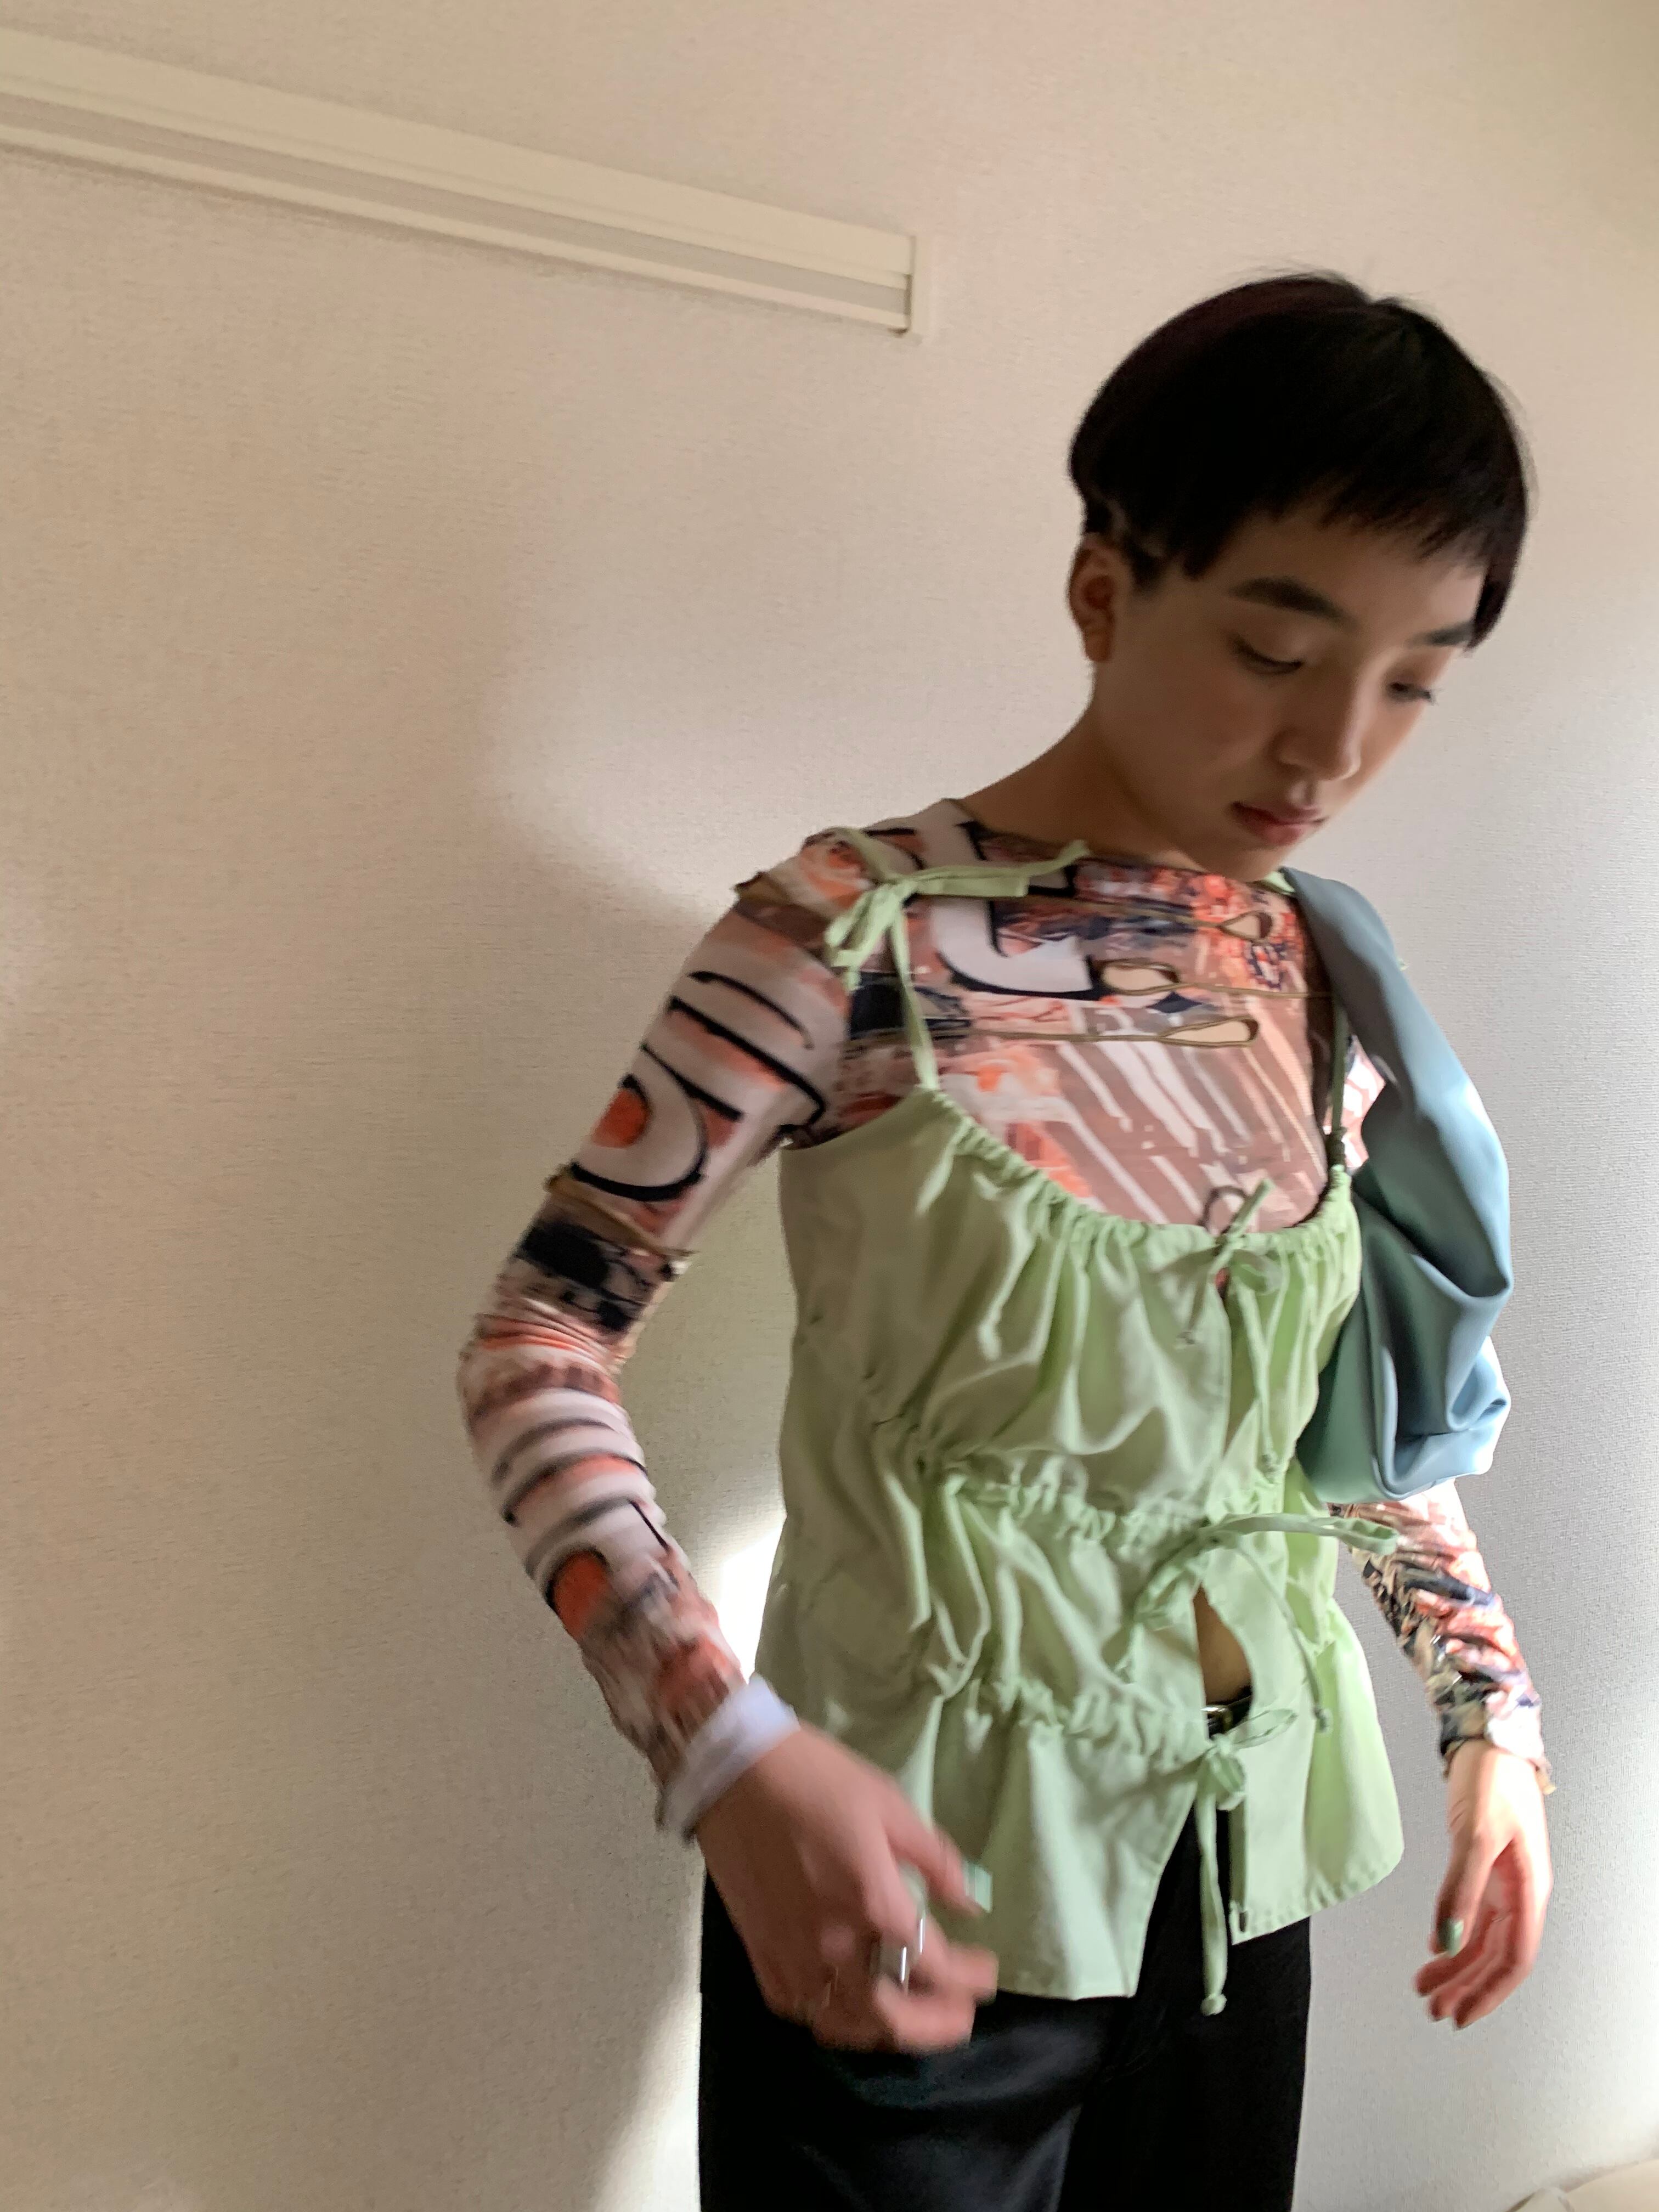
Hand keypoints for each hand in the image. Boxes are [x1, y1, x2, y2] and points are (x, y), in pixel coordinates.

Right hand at [693, 1722, 998, 2051]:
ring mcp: (792, 1958)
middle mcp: (834, 1945)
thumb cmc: (817, 1779)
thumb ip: (936, 1861)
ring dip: (889, 2032)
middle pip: (895, 2017)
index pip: (936, 1967)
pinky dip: (836, 2021)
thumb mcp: (890, 1805)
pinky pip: (803, 2011)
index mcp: (873, 1903)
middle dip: (937, 2024)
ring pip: (848, 2025)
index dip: (969, 1979)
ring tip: (913, 2016)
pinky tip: (852, 2006)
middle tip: (961, 2015)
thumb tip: (970, 1904)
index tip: (987, 1972)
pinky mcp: (761, 1956)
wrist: (733, 1771)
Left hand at [1415, 1740, 1551, 2028]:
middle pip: (1496, 1955)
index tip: (1461, 2015)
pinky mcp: (1485, 1865)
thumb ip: (1460, 1890)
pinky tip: (1434, 1948)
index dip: (1488, 1991)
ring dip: (1456, 1965)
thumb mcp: (1475, 1836)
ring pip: (1482, 1938)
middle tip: (1434, 2009)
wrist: (1489, 1737)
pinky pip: (1472, 1914)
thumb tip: (1446, 1942)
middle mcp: (1520, 1892)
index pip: (1513, 1958)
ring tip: (1425, 1987)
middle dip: (1467, 1986)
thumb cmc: (1492, 1779)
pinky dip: (1453, 1934)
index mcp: (1529, 1890)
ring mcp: (1503, 1880)